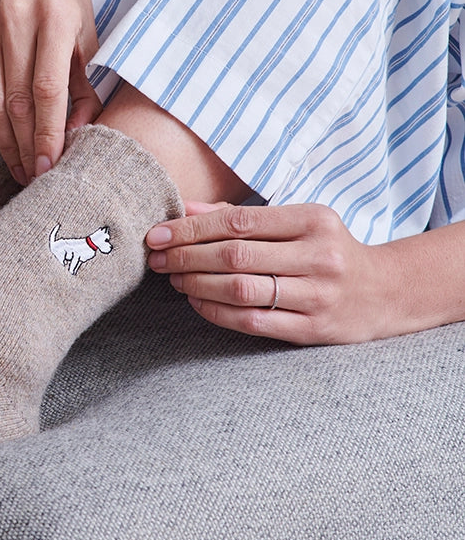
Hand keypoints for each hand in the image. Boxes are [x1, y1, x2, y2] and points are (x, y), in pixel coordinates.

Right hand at [0, 0, 101, 183]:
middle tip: (35, 177)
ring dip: (4, 139)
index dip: (48, 133)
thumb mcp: (86, 36)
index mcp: (54, 16)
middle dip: (25, 144)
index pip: (48, 89)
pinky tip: (1, 138)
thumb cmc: (64, 1)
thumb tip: (78, 134)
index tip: (50, 165)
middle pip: (16, 98)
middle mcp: (15, 17)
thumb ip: (85, 85)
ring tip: (18, 166)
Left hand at [145, 201, 402, 344]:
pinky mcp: (314, 330)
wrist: (385, 293)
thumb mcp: (295, 222)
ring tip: (173, 278)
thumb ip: (240, 215)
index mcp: (314, 220)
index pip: (238, 221)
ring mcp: (319, 296)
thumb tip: (184, 209)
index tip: (157, 234)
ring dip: (196, 283)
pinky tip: (196, 301)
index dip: (190, 228)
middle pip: (235, 255)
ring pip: (240, 289)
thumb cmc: (327, 249)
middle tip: (156, 259)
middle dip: (185, 256)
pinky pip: (253, 321)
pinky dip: (216, 311)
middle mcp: (320, 256)